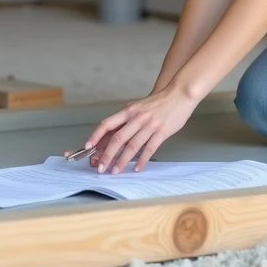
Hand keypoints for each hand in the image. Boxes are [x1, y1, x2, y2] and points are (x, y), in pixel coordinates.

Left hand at [75, 86, 197, 173]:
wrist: (179, 94)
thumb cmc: (157, 103)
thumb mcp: (137, 108)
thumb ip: (125, 122)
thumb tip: (109, 138)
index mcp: (128, 111)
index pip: (107, 124)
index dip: (95, 136)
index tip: (87, 147)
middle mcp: (137, 117)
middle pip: (117, 138)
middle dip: (107, 155)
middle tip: (100, 167)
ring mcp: (150, 125)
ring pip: (132, 146)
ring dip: (122, 160)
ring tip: (115, 171)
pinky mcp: (162, 132)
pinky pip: (150, 148)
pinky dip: (142, 160)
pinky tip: (136, 168)